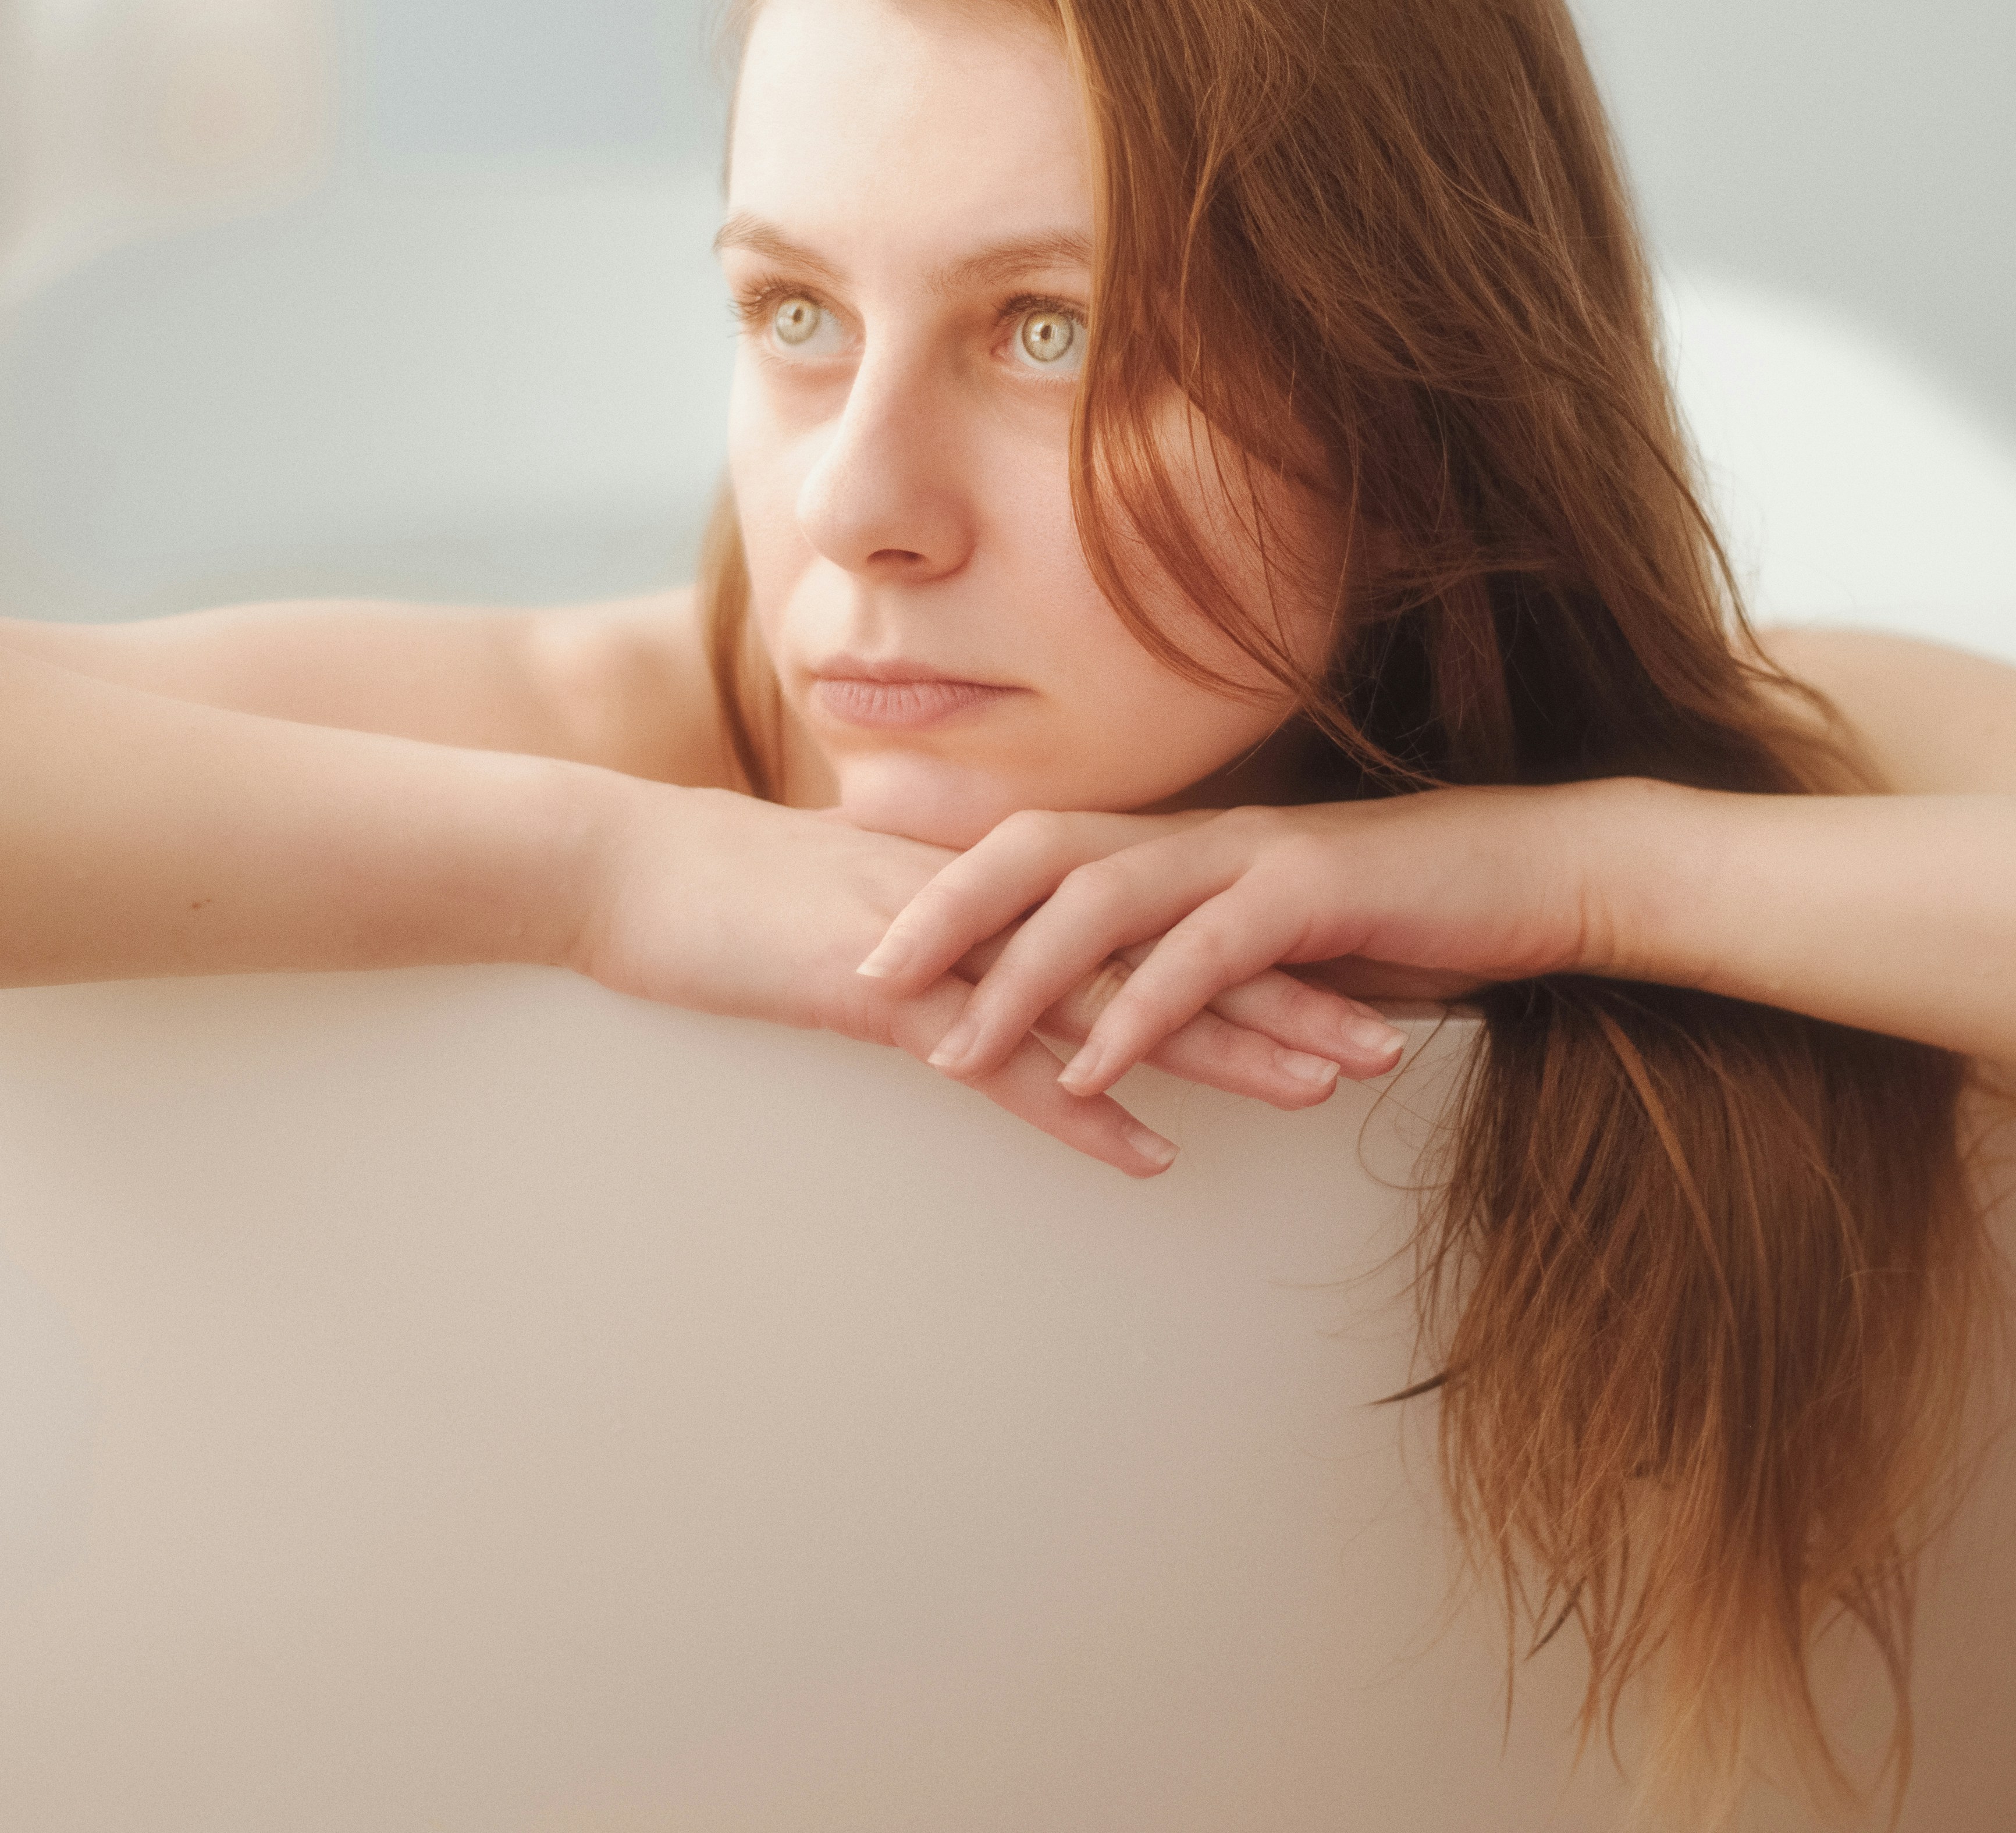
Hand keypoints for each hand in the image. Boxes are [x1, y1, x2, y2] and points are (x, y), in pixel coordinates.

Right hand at [570, 780, 1410, 1175]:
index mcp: (999, 884)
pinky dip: (1075, 1103)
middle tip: (1393, 1037)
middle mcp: (996, 903)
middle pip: (1168, 950)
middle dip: (1285, 994)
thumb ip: (952, 935)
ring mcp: (949, 947)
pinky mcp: (885, 995)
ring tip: (1321, 1088)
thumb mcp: (870, 910)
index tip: (1350, 977)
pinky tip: (1147, 1150)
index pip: (1155, 914)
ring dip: (1220, 1044)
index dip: (1254, 946)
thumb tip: (1011, 979)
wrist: (623, 865)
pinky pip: (998, 1061)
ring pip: (1112, 998)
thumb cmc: (734, 894)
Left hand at [867, 787, 1625, 1101]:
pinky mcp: (1311, 896)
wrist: (1534, 875)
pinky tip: (1094, 1072)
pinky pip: (1203, 957)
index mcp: (1176, 840)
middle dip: (941, 915)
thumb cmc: (1401, 913)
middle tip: (860, 982)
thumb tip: (1107, 994)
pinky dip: (1140, 1013)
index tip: (857, 930)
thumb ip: (1187, 948)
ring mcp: (1251, 857)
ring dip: (1019, 981)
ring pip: (1103, 903)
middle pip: (1034, 851)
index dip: (941, 881)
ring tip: (952, 1053)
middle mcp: (1196, 834)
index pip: (1032, 844)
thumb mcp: (1271, 933)